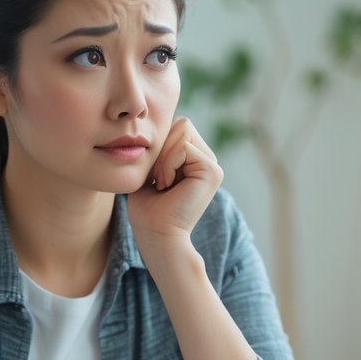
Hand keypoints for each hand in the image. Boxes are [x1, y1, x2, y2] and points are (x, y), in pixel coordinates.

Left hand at [126, 117, 222, 259]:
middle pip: (181, 124)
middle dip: (161, 149)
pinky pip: (183, 147)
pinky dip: (167, 165)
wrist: (156, 235)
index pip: (175, 127)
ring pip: (182, 130)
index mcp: (195, 160)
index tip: (153, 177)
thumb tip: (155, 124)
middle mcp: (207, 160)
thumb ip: (158, 149)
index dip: (158, 146)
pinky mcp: (212, 171)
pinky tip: (167, 186)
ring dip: (163, 158)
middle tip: (158, 179)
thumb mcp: (149, 171)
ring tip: (163, 183)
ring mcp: (213, 165)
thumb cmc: (147, 210)